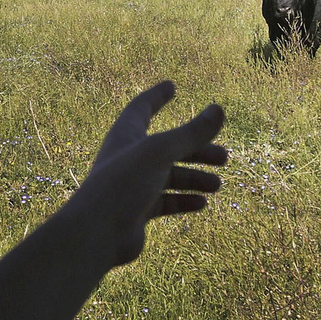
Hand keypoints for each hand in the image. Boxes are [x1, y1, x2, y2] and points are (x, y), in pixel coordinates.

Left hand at [57, 80, 226, 267]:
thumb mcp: (160, 153)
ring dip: (193, 178)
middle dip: (195, 150)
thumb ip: (191, 133)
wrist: (97, 233)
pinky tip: (202, 204)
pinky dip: (183, 201)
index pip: (141, 108)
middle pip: (166, 147)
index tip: (172, 86)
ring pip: (168, 177)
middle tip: (224, 157)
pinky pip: (165, 203)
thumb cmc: (123, 184)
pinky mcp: (137, 212)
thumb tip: (219, 110)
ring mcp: (132, 186)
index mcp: (127, 136)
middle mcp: (128, 159)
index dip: (156, 97)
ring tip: (217, 185)